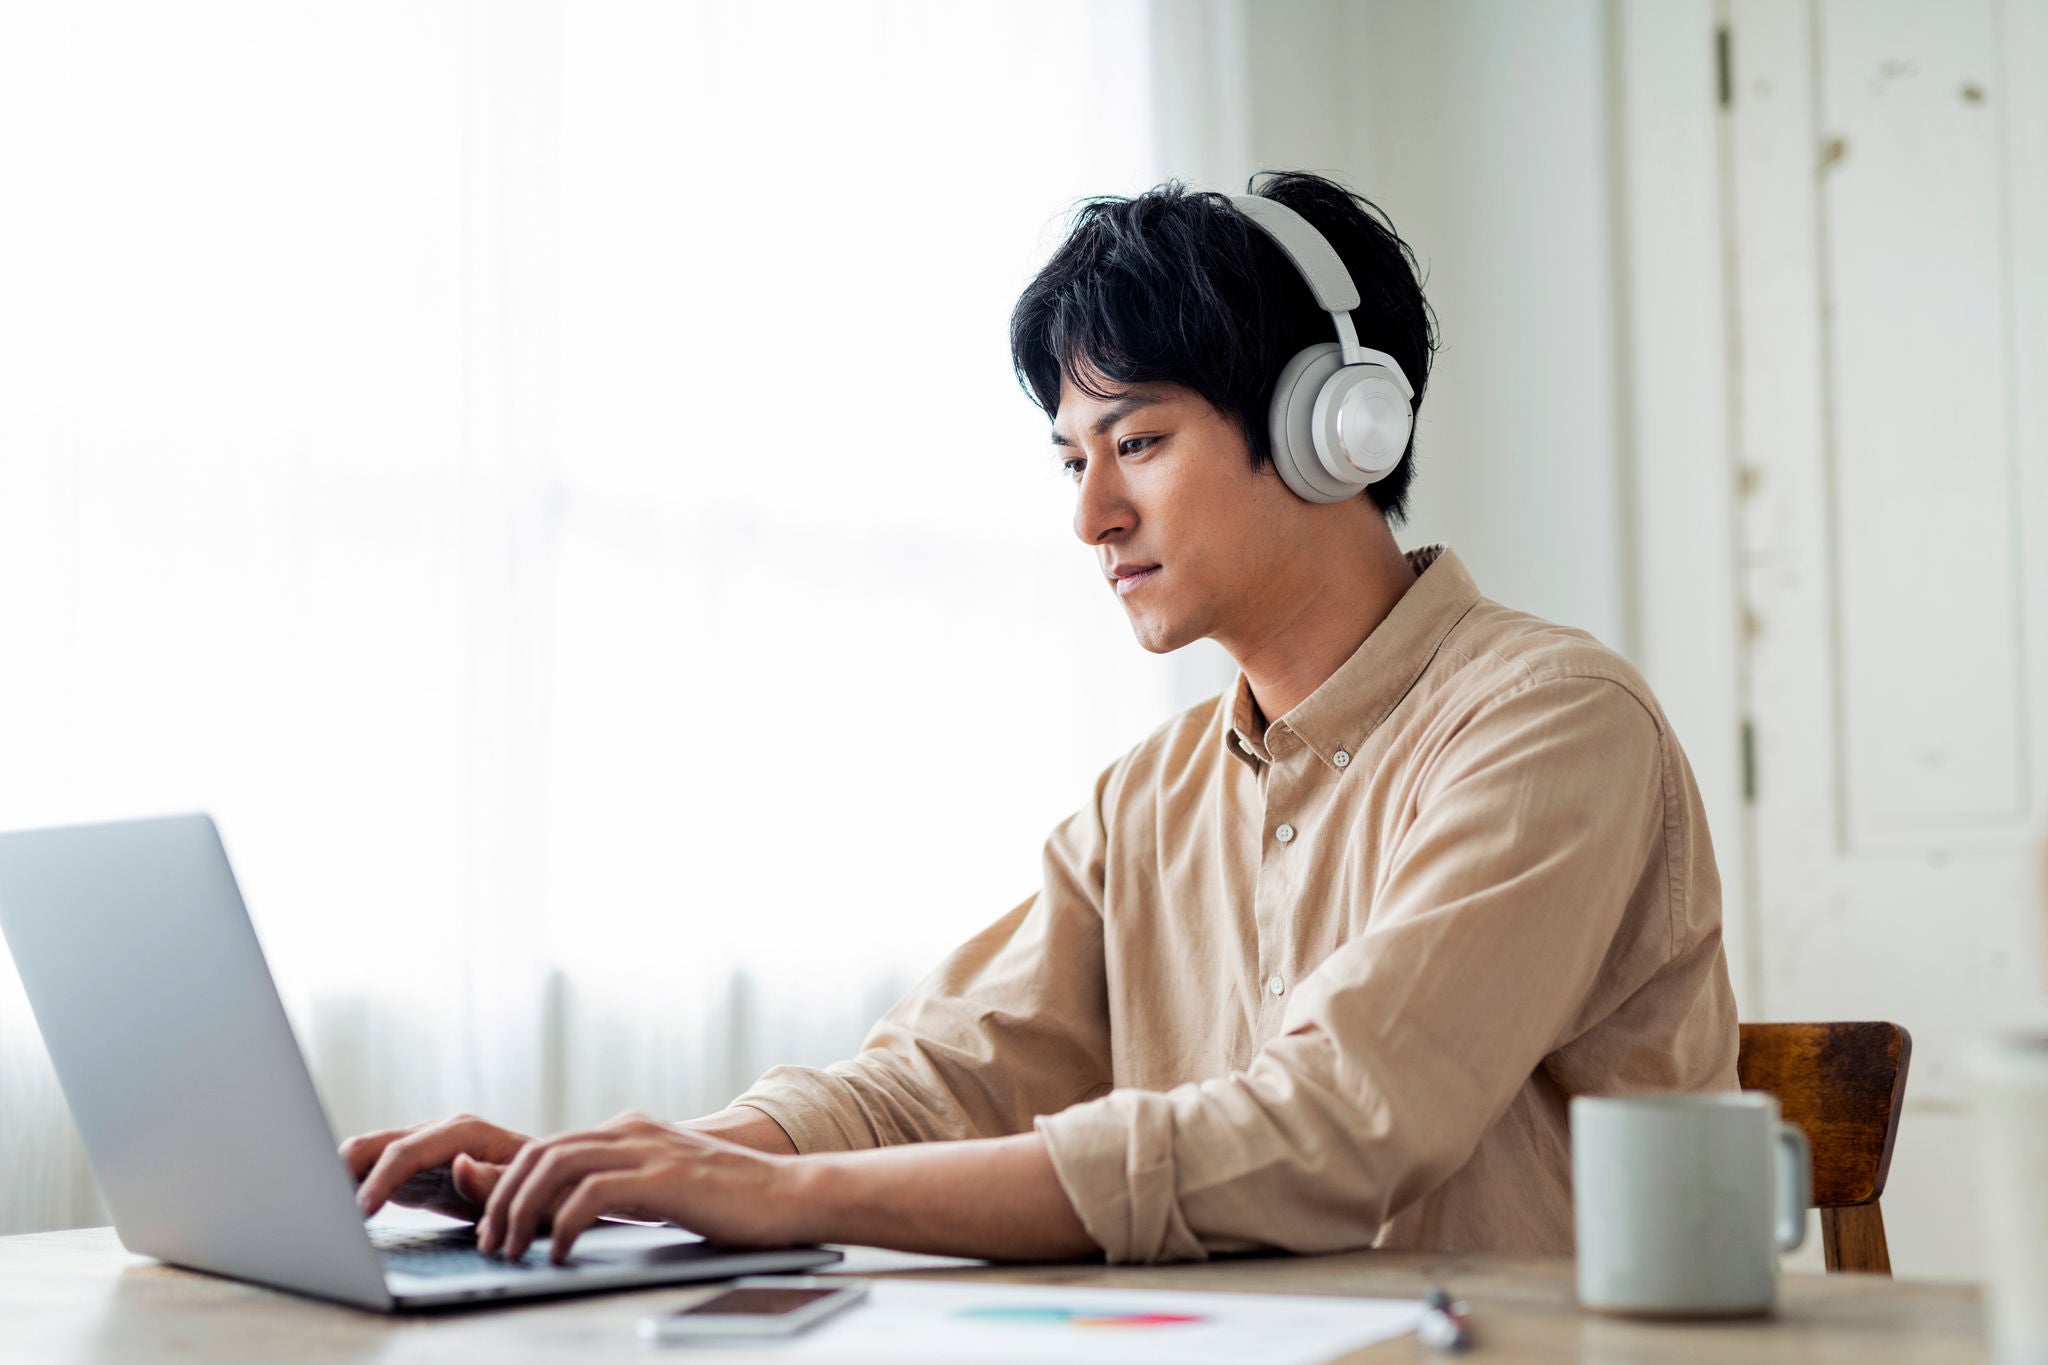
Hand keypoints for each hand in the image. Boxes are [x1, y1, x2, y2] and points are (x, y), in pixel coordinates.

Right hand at [342, 1113, 532, 1219]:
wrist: (549, 1185)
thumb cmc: (541, 1186)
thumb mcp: (526, 1187)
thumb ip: (493, 1180)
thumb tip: (459, 1166)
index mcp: (463, 1131)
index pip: (406, 1151)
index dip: (379, 1180)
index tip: (359, 1212)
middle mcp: (438, 1133)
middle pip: (376, 1143)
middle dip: (344, 1170)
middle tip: (324, 1209)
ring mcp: (423, 1148)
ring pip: (369, 1153)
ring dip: (342, 1176)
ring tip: (322, 1209)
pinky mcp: (416, 1170)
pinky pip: (376, 1171)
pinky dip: (353, 1186)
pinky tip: (337, 1211)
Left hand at [477, 1110, 806, 1263]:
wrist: (789, 1195)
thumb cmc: (731, 1200)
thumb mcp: (664, 1185)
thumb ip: (624, 1185)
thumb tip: (571, 1211)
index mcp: (630, 1130)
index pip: (548, 1147)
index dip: (509, 1186)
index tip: (494, 1227)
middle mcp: (633, 1130)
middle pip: (541, 1152)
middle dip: (502, 1198)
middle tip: (490, 1242)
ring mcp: (648, 1149)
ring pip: (556, 1165)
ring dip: (522, 1211)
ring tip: (513, 1249)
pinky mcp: (663, 1177)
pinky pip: (592, 1192)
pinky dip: (564, 1223)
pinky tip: (560, 1252)